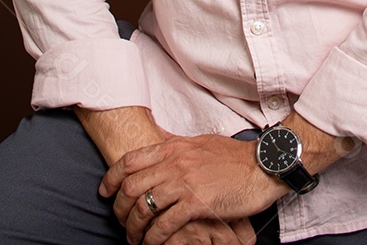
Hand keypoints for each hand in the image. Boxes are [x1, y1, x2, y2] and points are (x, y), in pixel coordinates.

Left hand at [98, 133, 286, 243]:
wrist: (261, 166)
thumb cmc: (232, 156)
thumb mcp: (199, 141)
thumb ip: (174, 141)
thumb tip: (155, 133)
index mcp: (173, 147)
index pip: (130, 159)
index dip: (111, 177)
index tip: (105, 191)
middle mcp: (175, 162)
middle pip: (131, 186)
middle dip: (119, 207)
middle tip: (119, 220)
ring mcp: (185, 182)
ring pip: (144, 207)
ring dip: (133, 227)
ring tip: (133, 238)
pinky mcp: (197, 203)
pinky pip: (165, 224)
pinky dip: (153, 238)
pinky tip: (152, 244)